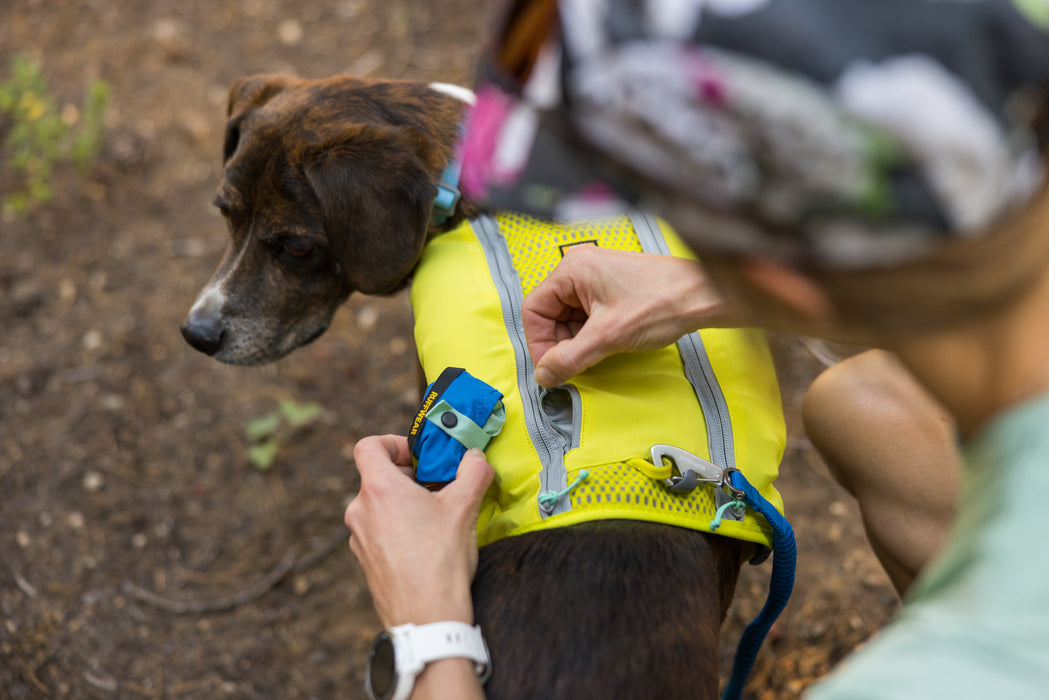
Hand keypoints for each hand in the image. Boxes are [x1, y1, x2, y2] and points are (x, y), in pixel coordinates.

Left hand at [344, 435, 494, 627]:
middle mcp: (360, 510)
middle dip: (410, 477)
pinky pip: (379, 531)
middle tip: (439, 487)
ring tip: (436, 518)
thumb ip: (473, 472)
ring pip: (379, 506)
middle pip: (378, 477)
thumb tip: (476, 458)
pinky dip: (398, 528)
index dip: (394, 443)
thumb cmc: (440, 561)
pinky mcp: (365, 561)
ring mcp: (359, 538)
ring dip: (405, 503)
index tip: (419, 456)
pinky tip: (426, 544)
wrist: (427, 618)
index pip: (369, 446)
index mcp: (378, 489)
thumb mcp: (465, 507)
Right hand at [522, 246, 726, 387]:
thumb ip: (570, 358)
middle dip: (559, 343)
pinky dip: (591, 335)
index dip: (538, 343)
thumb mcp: (608, 337)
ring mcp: (596, 278)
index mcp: (572, 269)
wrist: (703, 296)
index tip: (549, 367)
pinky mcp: (611, 290)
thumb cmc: (663, 301)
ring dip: (576, 341)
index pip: (534, 309)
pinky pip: (587, 316)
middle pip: (550, 314)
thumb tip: (545, 375)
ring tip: (598, 352)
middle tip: (573, 365)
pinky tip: (607, 344)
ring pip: (569, 318)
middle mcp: (580, 269)